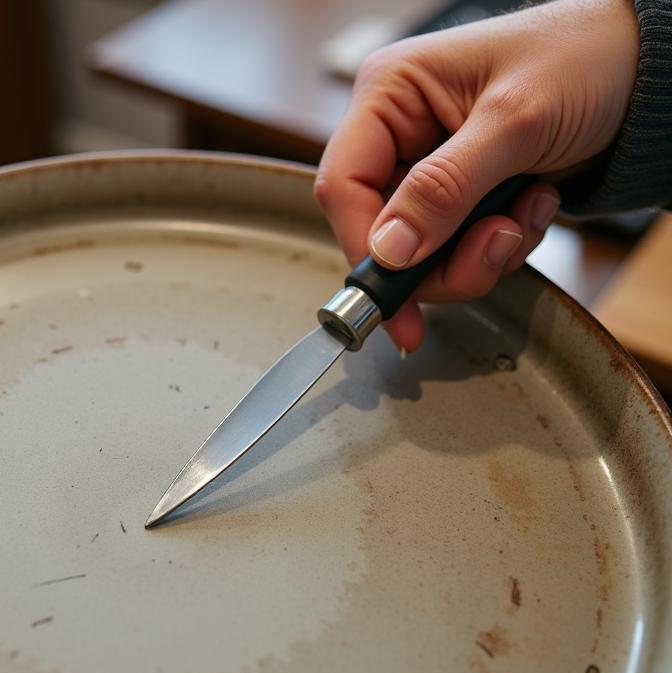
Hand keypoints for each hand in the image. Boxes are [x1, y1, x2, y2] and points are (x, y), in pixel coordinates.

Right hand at [315, 0, 638, 349]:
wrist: (645, 70)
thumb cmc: (584, 58)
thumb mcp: (514, 120)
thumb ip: (446, 188)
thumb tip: (389, 249)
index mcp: (389, 94)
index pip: (344, 187)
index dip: (365, 250)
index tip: (400, 301)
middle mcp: (398, 134)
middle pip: (381, 233)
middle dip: (441, 259)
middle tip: (495, 249)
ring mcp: (426, 170)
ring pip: (421, 254)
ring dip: (480, 254)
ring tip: (526, 213)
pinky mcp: (457, 197)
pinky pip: (456, 251)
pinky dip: (499, 246)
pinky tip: (532, 206)